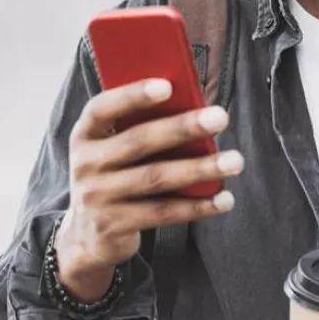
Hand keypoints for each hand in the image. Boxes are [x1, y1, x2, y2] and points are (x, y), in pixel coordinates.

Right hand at [55, 78, 241, 299]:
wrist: (86, 233)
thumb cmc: (113, 175)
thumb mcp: (112, 148)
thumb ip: (138, 127)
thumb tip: (193, 108)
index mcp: (85, 134)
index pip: (102, 108)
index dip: (132, 95)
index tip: (167, 86)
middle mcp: (85, 164)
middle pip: (138, 141)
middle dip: (182, 128)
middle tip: (220, 118)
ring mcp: (97, 197)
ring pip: (155, 178)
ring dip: (199, 169)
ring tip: (234, 161)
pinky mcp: (113, 225)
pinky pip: (162, 212)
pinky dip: (197, 206)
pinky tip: (224, 199)